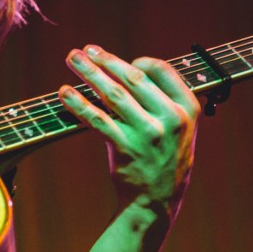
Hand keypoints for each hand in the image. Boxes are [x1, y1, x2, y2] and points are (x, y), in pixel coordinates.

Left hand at [58, 45, 198, 219]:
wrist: (157, 201)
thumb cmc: (164, 159)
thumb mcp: (179, 129)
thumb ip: (162, 101)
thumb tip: (128, 70)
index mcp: (188, 108)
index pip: (162, 71)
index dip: (137, 62)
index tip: (118, 62)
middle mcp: (170, 118)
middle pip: (133, 78)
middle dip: (105, 60)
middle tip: (85, 50)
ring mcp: (147, 133)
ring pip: (113, 94)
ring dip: (89, 73)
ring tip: (72, 59)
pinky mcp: (124, 147)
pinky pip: (97, 119)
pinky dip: (78, 103)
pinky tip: (64, 93)